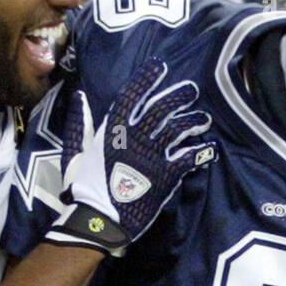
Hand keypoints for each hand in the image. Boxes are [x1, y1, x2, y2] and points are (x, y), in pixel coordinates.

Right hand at [56, 57, 215, 246]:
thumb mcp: (74, 152)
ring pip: (179, 129)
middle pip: (162, 108)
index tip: (159, 67)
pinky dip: (202, 152)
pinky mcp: (167, 175)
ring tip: (202, 118)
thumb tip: (79, 96)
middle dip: (179, 96)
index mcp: (113, 129)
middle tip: (191, 90)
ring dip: (193, 121)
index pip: (133, 95)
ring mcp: (153, 154)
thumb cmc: (82, 187)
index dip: (147, 78)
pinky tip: (210, 148)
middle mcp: (136, 136)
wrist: (99, 219)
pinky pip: (190, 158)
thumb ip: (80, 124)